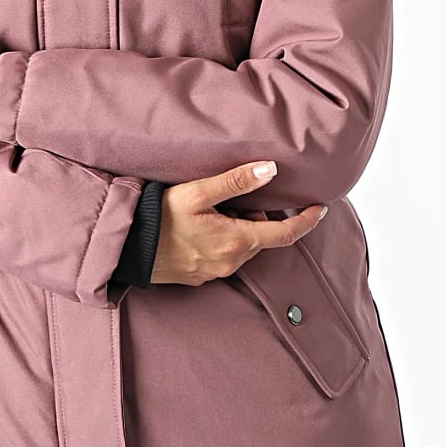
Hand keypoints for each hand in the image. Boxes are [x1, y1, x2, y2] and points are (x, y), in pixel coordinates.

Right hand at [150, 160, 327, 285]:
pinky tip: (198, 227)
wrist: (126, 247)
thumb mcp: (197, 193)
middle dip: (256, 215)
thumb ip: (235, 182)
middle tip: (229, 197)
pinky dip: (222, 239)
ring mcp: (215, 272)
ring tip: (208, 211)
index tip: (319, 208)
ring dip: (237, 227)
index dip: (306, 221)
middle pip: (260, 236)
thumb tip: (270, 169)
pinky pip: (224, 256)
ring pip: (242, 246)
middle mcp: (231, 262)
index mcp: (236, 241)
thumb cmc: (157, 217)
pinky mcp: (200, 276)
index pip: (285, 233)